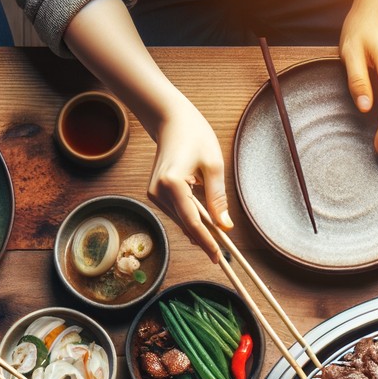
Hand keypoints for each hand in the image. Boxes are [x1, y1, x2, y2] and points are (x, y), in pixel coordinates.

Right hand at [146, 102, 230, 261]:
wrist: (171, 121)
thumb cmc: (195, 137)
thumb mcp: (213, 165)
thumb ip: (217, 198)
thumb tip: (225, 227)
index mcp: (171, 183)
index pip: (192, 221)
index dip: (206, 241)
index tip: (218, 257)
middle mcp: (157, 192)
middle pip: (185, 224)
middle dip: (205, 239)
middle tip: (224, 257)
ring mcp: (153, 194)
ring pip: (181, 221)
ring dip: (198, 230)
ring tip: (218, 240)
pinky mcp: (154, 194)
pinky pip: (177, 213)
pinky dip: (191, 219)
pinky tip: (204, 222)